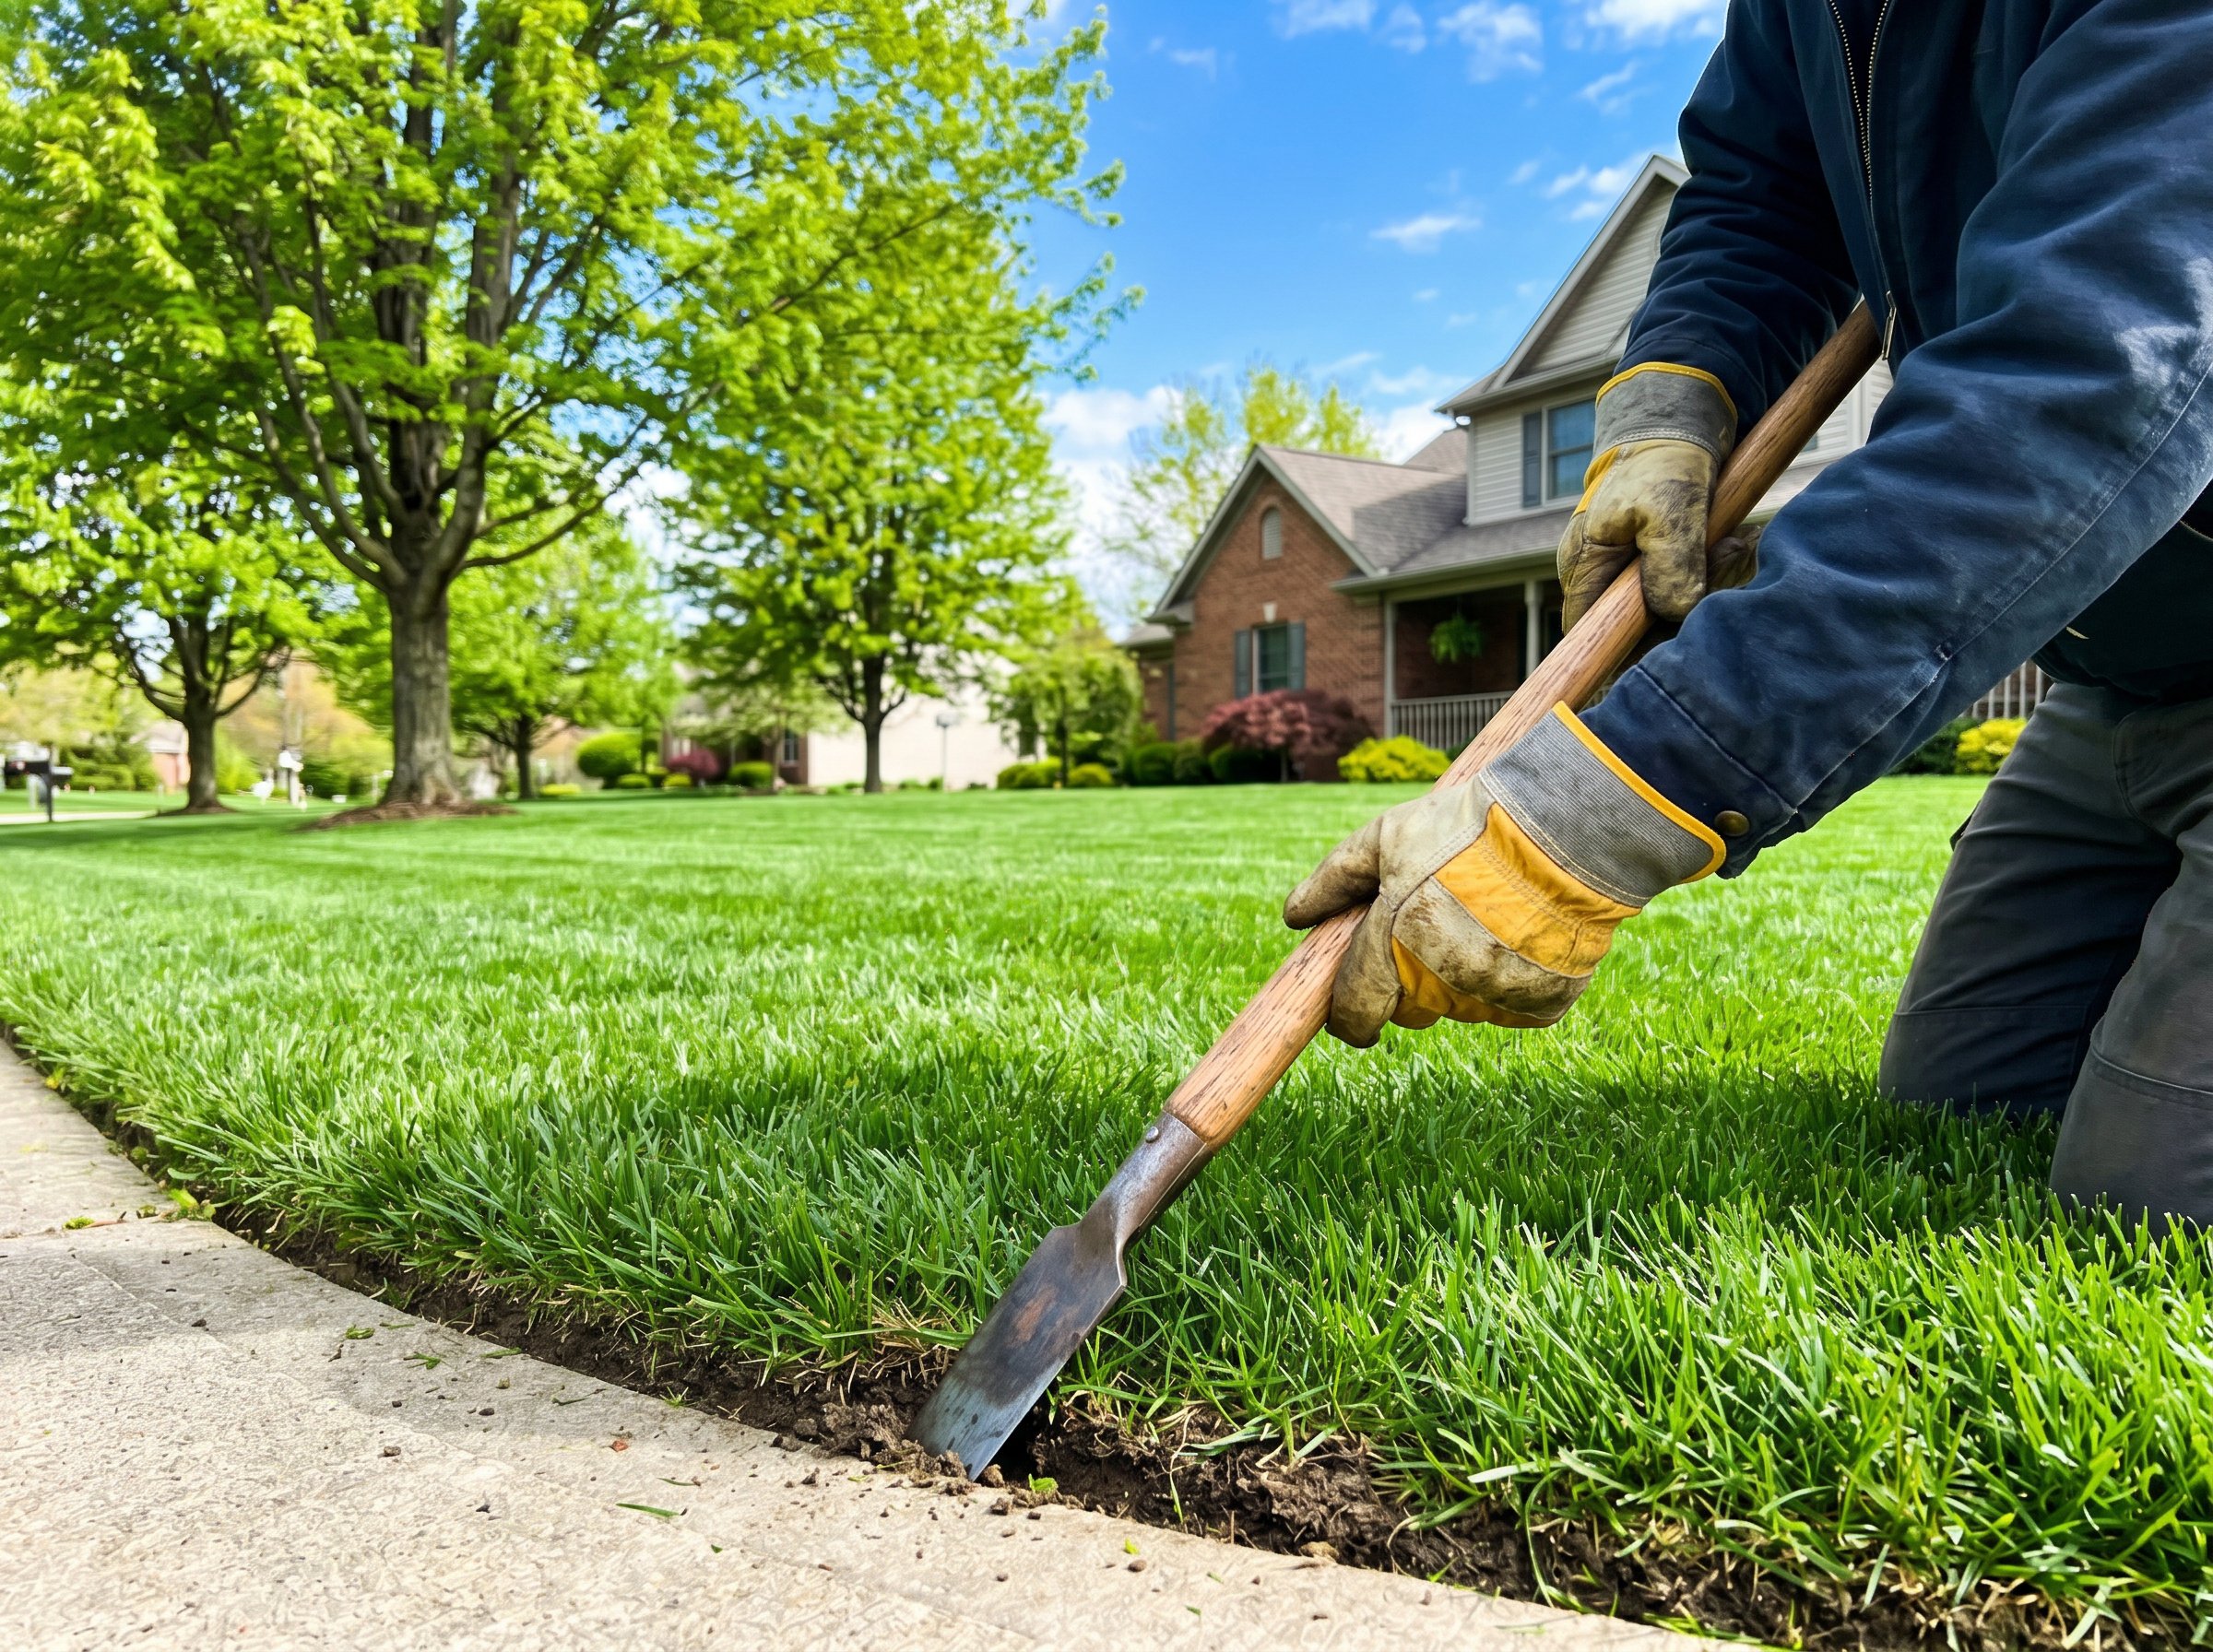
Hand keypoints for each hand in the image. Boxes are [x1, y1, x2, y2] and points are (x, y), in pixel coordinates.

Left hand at [1283, 705, 1724, 1046]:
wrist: (1565, 830)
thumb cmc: (1467, 828)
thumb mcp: (1388, 837)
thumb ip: (1334, 879)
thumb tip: (1294, 916)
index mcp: (1394, 943)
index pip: (1356, 1008)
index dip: (1349, 1019)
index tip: (1352, 1021)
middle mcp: (1440, 981)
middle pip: (1408, 1009)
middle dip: (1407, 983)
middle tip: (1432, 930)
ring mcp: (1493, 997)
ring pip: (1457, 1006)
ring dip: (1459, 977)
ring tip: (1484, 917)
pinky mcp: (1539, 1006)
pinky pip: (1507, 1007)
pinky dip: (1508, 981)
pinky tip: (1518, 934)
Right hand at [1558, 363, 1738, 632]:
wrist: (1682, 420)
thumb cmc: (1663, 460)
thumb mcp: (1670, 510)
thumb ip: (1671, 566)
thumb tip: (1678, 612)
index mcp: (1585, 565)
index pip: (1588, 634)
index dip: (1618, 655)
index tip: (1662, 655)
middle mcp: (1602, 575)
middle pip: (1637, 627)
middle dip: (1684, 609)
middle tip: (1723, 562)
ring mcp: (1631, 570)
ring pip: (1669, 609)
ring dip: (1708, 584)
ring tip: (1731, 543)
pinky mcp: (1661, 562)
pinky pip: (1688, 588)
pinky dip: (1713, 572)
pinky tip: (1730, 543)